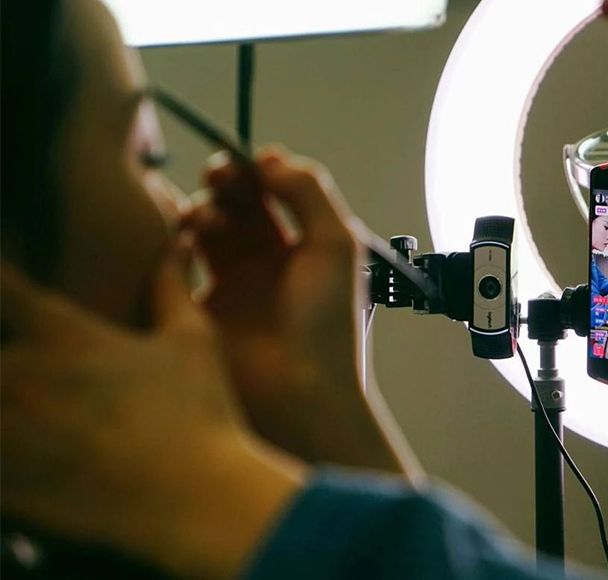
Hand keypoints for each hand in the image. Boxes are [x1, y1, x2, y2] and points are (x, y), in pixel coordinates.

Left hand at [0, 250, 305, 579]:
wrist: (198, 502)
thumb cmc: (201, 417)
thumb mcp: (193, 341)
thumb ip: (171, 285)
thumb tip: (180, 239)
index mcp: (59, 333)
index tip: (7, 289)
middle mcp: (16, 374)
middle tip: (19, 365)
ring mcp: (1, 431)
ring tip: (15, 407)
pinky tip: (20, 450)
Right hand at [183, 147, 419, 478]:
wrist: (300, 392)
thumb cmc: (328, 321)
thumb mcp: (336, 244)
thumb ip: (308, 191)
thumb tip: (268, 157)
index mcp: (303, 247)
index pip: (273, 194)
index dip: (257, 172)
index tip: (248, 162)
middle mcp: (266, 263)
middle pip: (236, 204)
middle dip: (226, 183)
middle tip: (219, 176)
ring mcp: (232, 285)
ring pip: (204, 227)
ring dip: (203, 210)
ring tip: (208, 221)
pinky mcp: (199, 309)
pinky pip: (176, 263)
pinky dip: (176, 241)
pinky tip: (185, 238)